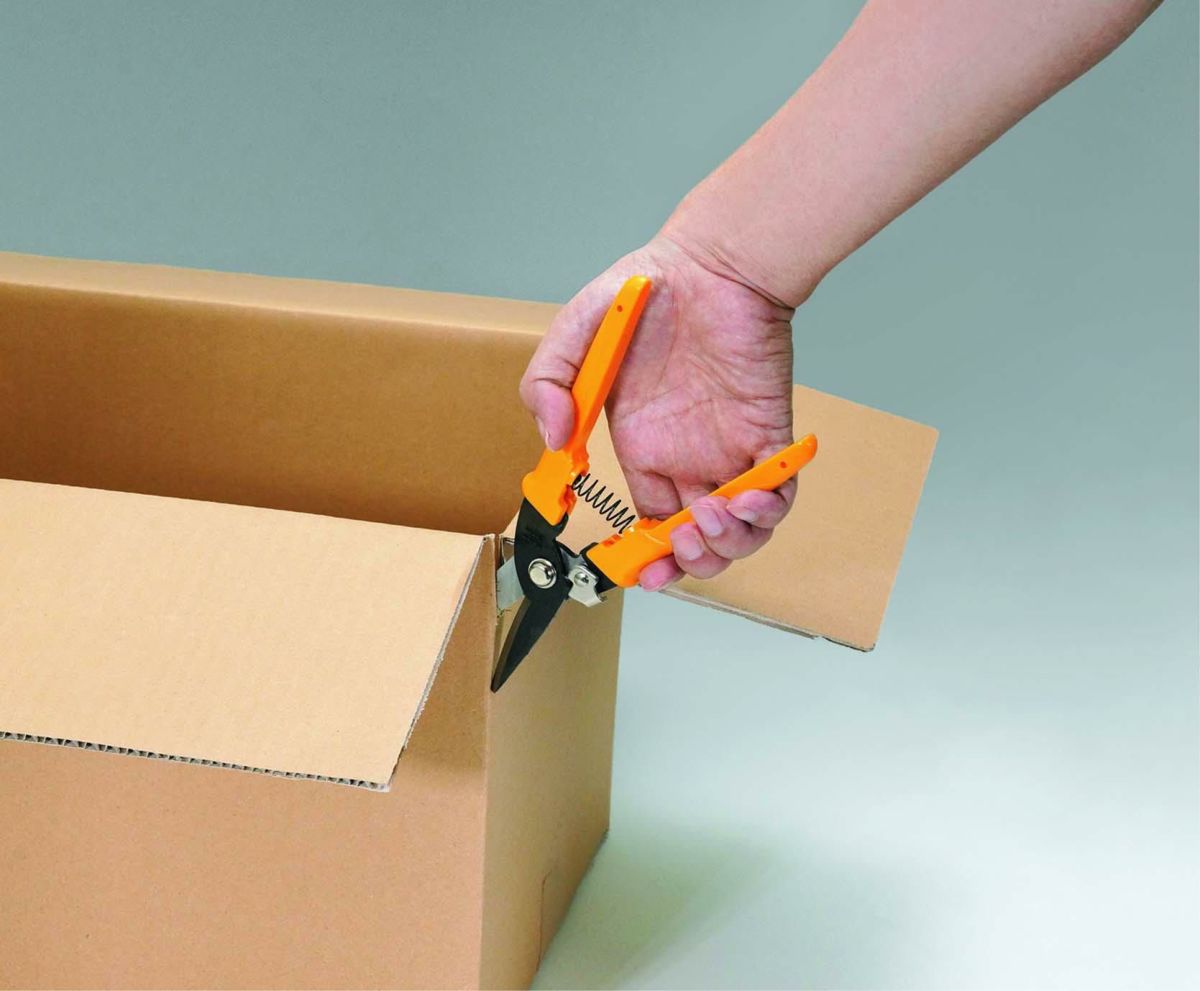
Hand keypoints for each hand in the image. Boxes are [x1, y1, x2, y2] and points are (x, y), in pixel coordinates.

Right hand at [520, 235, 796, 590]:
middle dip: (690, 564)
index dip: (647, 557)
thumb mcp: (575, 336)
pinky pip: (777, 493)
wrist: (711, 261)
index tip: (638, 571)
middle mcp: (688, 457)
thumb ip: (548, 384)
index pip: (650, 522)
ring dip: (726, 545)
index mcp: (645, 447)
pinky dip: (765, 512)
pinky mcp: (769, 434)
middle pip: (697, 540)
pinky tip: (744, 501)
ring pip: (739, 529)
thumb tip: (553, 442)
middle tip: (679, 550)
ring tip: (709, 520)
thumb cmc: (646, 292)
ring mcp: (732, 449)